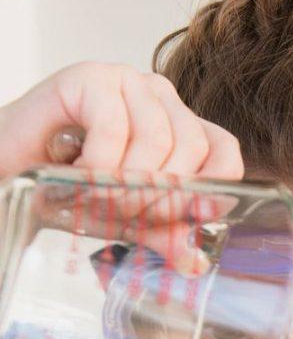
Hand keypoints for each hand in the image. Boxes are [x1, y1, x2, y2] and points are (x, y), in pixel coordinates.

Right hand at [0, 62, 243, 268]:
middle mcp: (162, 98)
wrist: (9, 174)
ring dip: (128, 183)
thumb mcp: (130, 219)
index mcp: (181, 126)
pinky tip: (78, 173)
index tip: (197, 216)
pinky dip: (99, 163)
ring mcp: (128, 82)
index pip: (225, 151)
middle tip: (125, 212)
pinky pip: (115, 127)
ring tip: (98, 196)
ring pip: (158, 140)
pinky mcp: (91, 77)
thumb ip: (166, 233)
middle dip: (161, 195)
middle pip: (192, 148)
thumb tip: (197, 262)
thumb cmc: (71, 189)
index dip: (216, 186)